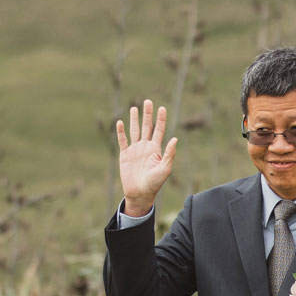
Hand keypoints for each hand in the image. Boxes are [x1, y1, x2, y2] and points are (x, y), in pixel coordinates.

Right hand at [116, 99, 177, 215]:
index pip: (159, 130)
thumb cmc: (154, 183)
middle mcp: (145, 147)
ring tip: (134, 108)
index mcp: (156, 149)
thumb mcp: (165, 169)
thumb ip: (169, 154)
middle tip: (148, 101)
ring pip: (134, 131)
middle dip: (148, 114)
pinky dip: (121, 132)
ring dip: (134, 119)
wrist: (140, 194)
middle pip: (146, 127)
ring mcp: (135, 150)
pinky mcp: (125, 155)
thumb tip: (175, 138)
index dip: (161, 119)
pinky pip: (122, 141)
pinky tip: (120, 122)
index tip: (162, 108)